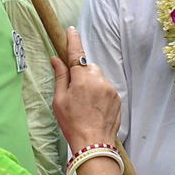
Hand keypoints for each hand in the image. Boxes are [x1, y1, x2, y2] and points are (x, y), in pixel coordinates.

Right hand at [52, 27, 121, 148]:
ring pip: (98, 78)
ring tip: (85, 104)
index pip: (76, 54)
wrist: (94, 144)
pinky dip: (100, 94)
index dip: (73, 40)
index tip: (71, 30)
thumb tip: (56, 59)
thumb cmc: (72, 123)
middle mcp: (98, 79)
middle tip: (75, 92)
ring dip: (92, 85)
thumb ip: (60, 77)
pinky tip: (94, 109)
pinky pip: (106, 88)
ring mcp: (110, 88)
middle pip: (88, 68)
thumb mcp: (59, 100)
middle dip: (82, 74)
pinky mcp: (117, 97)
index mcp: (82, 79)